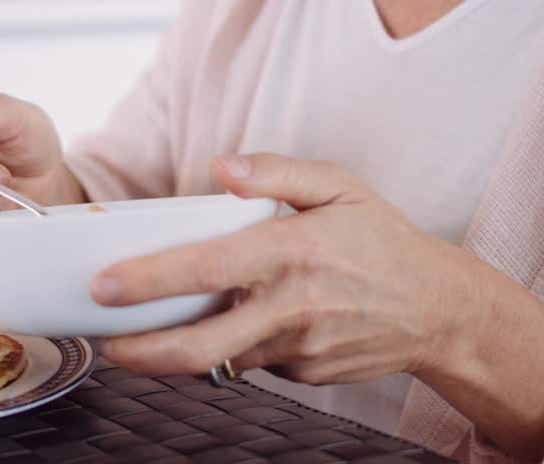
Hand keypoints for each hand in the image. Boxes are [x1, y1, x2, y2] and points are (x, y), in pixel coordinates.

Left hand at [92, 152, 472, 382]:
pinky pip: (251, 361)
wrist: (440, 310)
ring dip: (178, 348)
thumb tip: (223, 166)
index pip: (208, 269)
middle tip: (105, 341)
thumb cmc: (383, 242)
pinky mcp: (304, 376)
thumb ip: (278, 172)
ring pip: (220, 357)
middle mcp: (292, 307)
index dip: (150, 280)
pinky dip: (233, 344)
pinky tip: (239, 320)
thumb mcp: (340, 186)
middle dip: (141, 351)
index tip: (104, 285)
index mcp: (294, 251)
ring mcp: (298, 350)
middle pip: (201, 345)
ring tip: (148, 331)